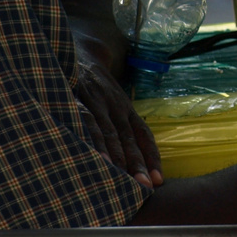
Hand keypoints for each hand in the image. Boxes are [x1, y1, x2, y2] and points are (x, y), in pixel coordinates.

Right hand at [75, 59, 163, 188]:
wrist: (79, 49)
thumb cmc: (96, 84)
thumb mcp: (111, 101)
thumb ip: (117, 126)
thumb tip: (124, 160)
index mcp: (126, 109)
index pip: (143, 135)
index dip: (151, 157)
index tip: (158, 180)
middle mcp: (116, 106)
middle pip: (129, 140)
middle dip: (137, 164)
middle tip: (145, 187)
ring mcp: (98, 102)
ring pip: (110, 134)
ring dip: (117, 158)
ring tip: (123, 181)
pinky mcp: (78, 98)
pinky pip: (87, 123)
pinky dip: (93, 141)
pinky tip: (96, 158)